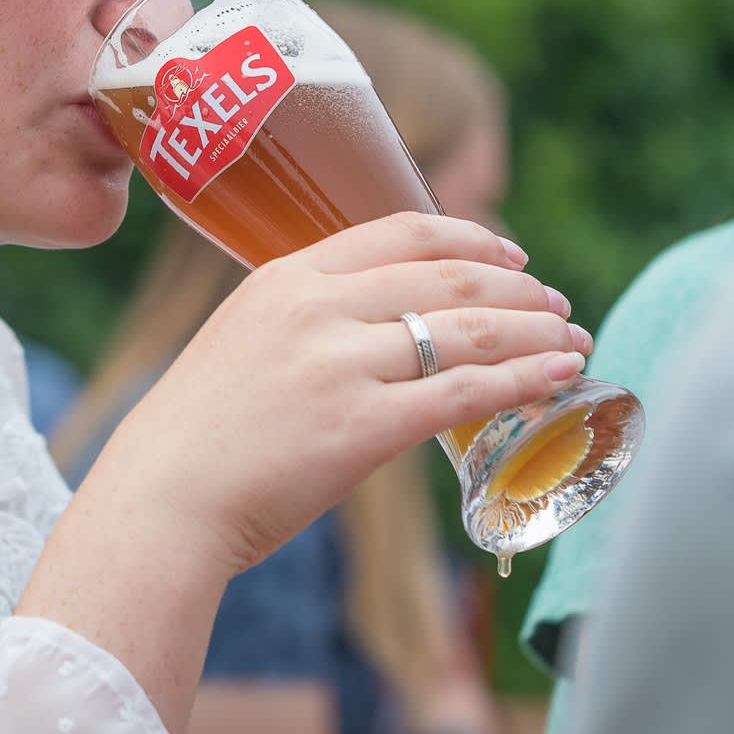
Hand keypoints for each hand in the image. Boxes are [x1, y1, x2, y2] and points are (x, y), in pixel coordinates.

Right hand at [92, 211, 587, 579]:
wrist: (161, 502)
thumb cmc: (200, 436)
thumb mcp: (244, 341)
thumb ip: (308, 320)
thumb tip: (384, 326)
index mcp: (286, 276)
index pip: (400, 231)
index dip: (469, 237)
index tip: (511, 254)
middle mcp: (316, 307)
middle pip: (447, 277)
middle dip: (517, 289)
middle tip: (557, 304)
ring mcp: (339, 364)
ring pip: (466, 330)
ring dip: (534, 332)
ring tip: (572, 339)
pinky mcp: (360, 427)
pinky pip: (463, 392)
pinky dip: (523, 381)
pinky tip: (560, 378)